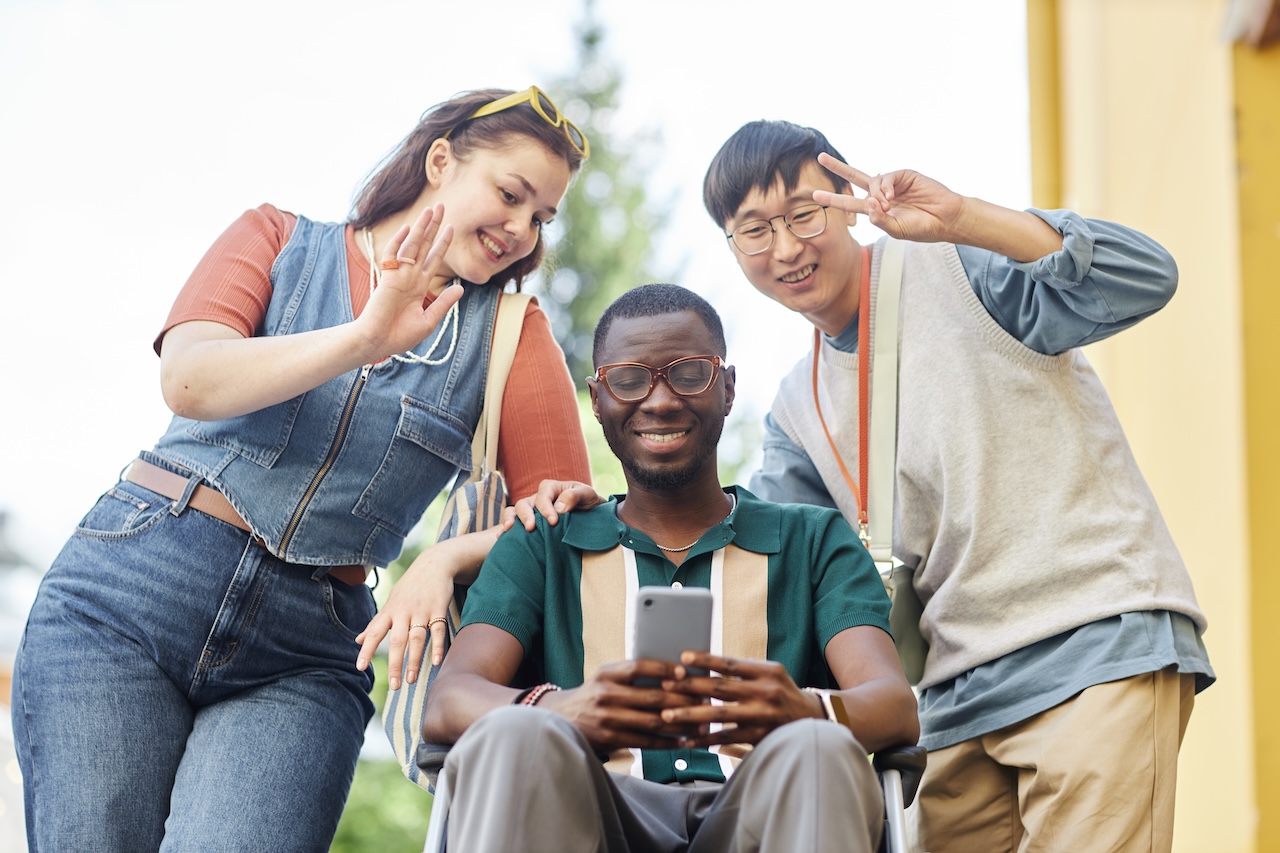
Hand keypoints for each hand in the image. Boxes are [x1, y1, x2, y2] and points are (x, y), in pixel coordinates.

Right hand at [355, 204, 463, 360]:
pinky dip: (399, 242)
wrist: (378, 342)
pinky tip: (409, 228)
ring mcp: (399, 275)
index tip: (452, 227)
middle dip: (433, 226)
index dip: (442, 243)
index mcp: (419, 285)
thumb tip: (461, 289)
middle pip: (424, 245)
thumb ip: (443, 303)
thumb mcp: (428, 320)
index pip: (434, 258)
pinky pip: (392, 255)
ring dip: (422, 227)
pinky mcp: (388, 278)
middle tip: (442, 206)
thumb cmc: (399, 336)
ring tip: (431, 209)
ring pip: (412, 245)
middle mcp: (410, 276)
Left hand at [355, 539, 469, 688]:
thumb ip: (376, 623)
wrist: (434, 564)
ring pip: (416, 639)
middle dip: (394, 664)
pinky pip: (438, 630)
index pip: (375, 632)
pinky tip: (436, 662)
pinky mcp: (438, 609)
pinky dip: (437, 646)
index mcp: (390, 611)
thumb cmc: (410, 587)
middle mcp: (404, 612)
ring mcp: (421, 610)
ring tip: (411, 681)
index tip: (360, 667)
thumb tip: (357, 640)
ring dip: (414, 661)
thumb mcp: (391, 602)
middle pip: (397, 641)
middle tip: (393, 686)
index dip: (367, 649)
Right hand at [504, 479, 605, 530]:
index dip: (546, 508)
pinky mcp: (530, 524)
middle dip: (526, 515)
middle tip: (531, 528)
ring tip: (508, 530)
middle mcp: (537, 498)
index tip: (553, 522)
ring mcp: (531, 511)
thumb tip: (558, 508)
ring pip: (514, 512)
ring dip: (510, 520)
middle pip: (524, 503)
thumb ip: (574, 496)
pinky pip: (513, 524)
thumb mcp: (587, 494)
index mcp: (550, 488)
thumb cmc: (588, 502)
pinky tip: (501, 537)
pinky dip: (505, 530)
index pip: (543, 496)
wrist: (591, 516)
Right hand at [538, 660, 706, 750]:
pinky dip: (666, 742)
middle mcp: (606, 693)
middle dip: (681, 699)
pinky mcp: (610, 739)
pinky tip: (682, 741)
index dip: (662, 668)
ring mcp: (607, 717)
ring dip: (680, 723)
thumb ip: (630, 676)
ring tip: (700, 723)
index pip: (638, 666)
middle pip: (652, 696)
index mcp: (606, 673)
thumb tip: (673, 676)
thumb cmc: (592, 696)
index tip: (683, 672)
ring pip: (652, 720)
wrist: (560, 719)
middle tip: (703, 701)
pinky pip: (644, 741)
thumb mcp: (604, 678)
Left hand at [659, 652, 820, 747]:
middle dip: (689, 687)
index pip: (730, 664)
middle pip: (720, 688)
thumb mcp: (770, 673)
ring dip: (690, 715)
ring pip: (719, 715)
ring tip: (667, 716)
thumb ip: (743, 670)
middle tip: (665, 686)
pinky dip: (704, 740)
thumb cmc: (782, 691)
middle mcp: (765, 692)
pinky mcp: (759, 737)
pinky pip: (726, 739)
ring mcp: (762, 716)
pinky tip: (686, 740)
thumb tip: (705, 665)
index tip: (682, 657)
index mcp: (767, 671)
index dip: (705, 661)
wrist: (812, 719)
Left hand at [813, 153, 966, 244]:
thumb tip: (868, 202)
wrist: (945, 219)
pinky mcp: (905, 175)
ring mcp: (893, 184)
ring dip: (875, 194)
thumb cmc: (921, 228)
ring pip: (872, 181)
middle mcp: (882, 194)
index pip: (850, 202)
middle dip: (838, 168)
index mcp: (877, 210)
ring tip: (887, 205)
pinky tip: (891, 197)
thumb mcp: (896, 230)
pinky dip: (885, 186)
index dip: (834, 198)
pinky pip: (887, 177)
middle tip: (821, 157)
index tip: (815, 195)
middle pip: (855, 178)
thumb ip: (879, 220)